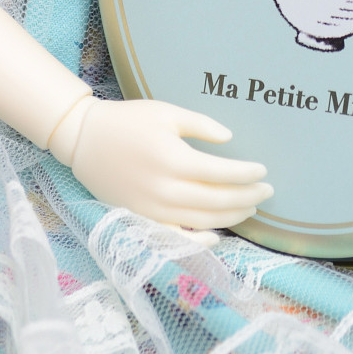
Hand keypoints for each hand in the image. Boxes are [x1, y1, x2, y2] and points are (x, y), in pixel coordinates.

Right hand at [49, 96, 272, 229]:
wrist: (85, 140)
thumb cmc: (128, 120)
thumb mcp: (167, 112)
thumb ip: (201, 125)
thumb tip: (230, 139)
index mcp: (173, 159)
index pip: (222, 174)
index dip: (247, 175)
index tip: (264, 171)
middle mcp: (165, 190)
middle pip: (218, 201)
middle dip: (247, 197)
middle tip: (267, 192)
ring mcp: (153, 209)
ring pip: (203, 221)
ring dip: (231, 217)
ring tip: (250, 208)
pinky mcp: (142, 219)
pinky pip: (177, 238)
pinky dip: (199, 241)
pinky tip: (218, 235)